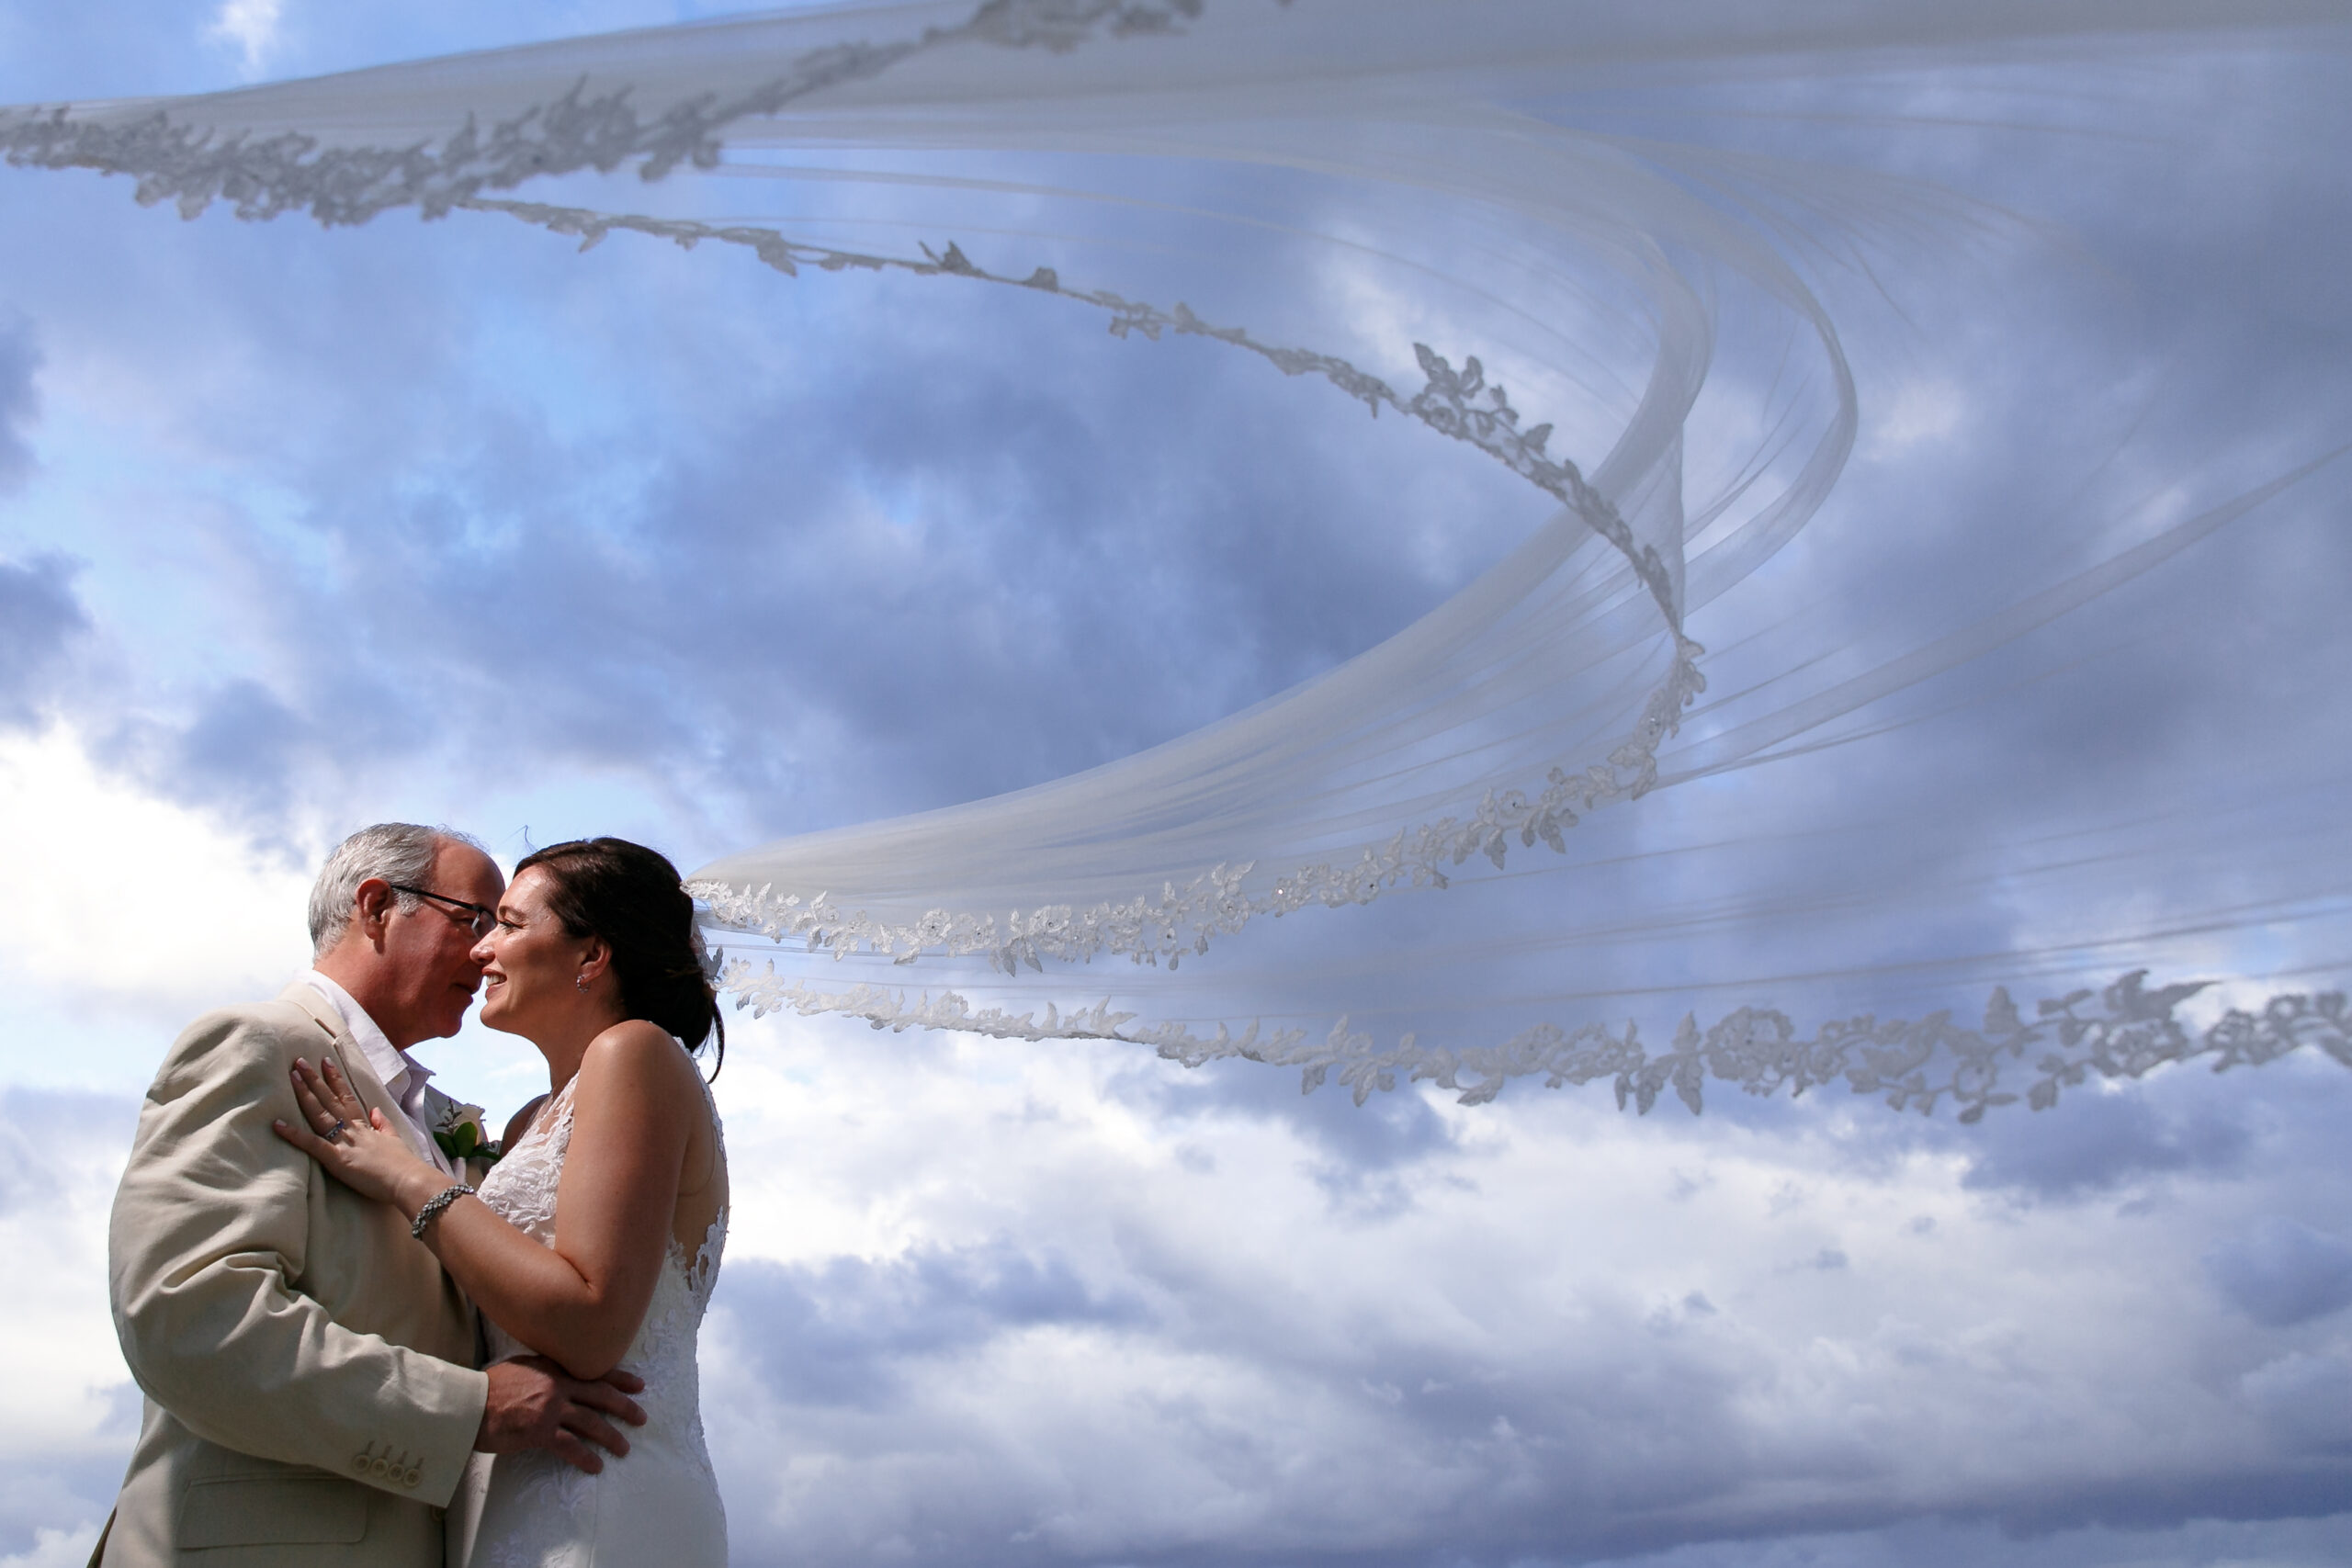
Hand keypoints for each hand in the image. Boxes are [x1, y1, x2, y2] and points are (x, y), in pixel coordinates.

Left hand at [271, 1056, 438, 1209]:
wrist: (407, 1179)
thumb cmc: (403, 1164)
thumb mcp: (394, 1139)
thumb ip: (383, 1125)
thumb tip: (375, 1111)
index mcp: (365, 1126)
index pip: (347, 1098)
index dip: (335, 1080)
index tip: (326, 1062)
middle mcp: (352, 1129)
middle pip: (330, 1100)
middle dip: (315, 1079)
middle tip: (299, 1061)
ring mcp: (343, 1142)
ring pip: (321, 1114)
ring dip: (305, 1095)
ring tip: (292, 1076)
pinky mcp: (336, 1159)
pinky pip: (312, 1144)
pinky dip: (294, 1134)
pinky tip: (277, 1124)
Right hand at [477, 1357, 647, 1473]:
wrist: (467, 1404)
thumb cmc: (487, 1387)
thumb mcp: (521, 1367)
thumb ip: (543, 1370)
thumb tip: (556, 1375)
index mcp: (554, 1368)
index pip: (594, 1372)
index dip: (619, 1379)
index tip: (638, 1385)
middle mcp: (558, 1385)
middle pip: (601, 1396)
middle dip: (625, 1407)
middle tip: (642, 1417)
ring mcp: (551, 1408)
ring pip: (591, 1422)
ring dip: (611, 1437)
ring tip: (623, 1448)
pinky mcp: (540, 1431)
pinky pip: (570, 1446)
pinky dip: (586, 1457)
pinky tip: (596, 1466)